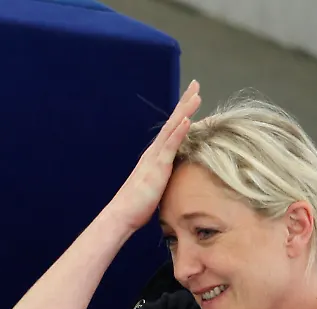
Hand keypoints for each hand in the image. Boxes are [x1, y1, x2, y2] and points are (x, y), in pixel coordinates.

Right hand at [108, 80, 201, 231]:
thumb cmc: (138, 205)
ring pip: (172, 129)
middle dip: (184, 102)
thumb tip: (174, 177)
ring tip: (195, 95)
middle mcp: (154, 152)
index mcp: (155, 156)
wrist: (122, 215)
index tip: (193, 97)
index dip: (182, 112)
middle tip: (195, 84)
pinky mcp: (157, 167)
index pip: (171, 129)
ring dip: (184, 111)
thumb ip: (164, 177)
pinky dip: (179, 131)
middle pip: (172, 122)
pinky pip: (170, 146)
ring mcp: (155, 158)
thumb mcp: (156, 187)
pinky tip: (187, 120)